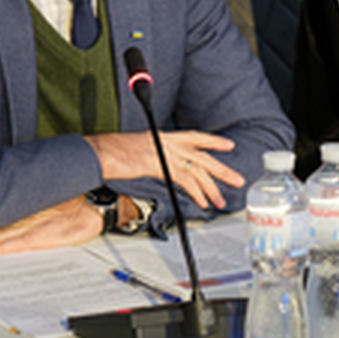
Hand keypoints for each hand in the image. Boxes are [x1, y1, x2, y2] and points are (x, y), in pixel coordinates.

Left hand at [0, 196, 102, 256]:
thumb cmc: (76, 194)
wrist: (102, 199)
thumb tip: (3, 190)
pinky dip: (2, 246)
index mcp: (24, 201)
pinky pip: (21, 241)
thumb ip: (25, 193)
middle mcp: (26, 210)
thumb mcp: (47, 189)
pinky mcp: (49, 233)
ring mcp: (37, 222)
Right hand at [88, 130, 244, 209]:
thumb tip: (164, 168)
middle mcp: (167, 141)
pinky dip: (196, 191)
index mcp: (163, 136)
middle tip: (238, 180)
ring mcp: (164, 151)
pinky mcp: (160, 164)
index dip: (213, 141)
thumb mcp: (138, 152)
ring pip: (197, 170)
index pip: (194, 136)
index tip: (228, 146)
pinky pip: (185, 180)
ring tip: (221, 200)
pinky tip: (203, 201)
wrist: (99, 153)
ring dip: (211, 187)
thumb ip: (155, 157)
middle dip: (222, 169)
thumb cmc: (112, 154)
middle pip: (202, 156)